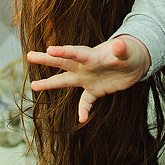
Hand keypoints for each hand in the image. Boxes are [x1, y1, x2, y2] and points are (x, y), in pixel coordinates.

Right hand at [26, 35, 151, 122]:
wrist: (135, 62)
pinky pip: (86, 101)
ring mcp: (88, 78)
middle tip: (29, 55)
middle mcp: (86, 66)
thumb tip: (120, 45)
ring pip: (66, 81)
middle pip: (63, 63)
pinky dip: (83, 110)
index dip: (63, 51)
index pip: (75, 53)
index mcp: (92, 55)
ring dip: (50, 84)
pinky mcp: (96, 90)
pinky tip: (81, 119)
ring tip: (33, 86)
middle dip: (46, 60)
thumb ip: (122, 49)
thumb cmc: (130, 52)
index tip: (49, 49)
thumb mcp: (127, 51)